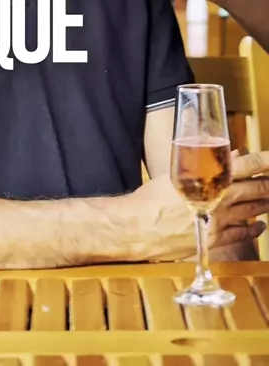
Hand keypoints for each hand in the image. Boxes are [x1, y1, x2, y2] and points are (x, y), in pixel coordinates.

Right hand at [130, 151, 268, 262]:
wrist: (138, 227)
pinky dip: (254, 229)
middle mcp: (220, 199)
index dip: (266, 161)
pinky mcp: (214, 240)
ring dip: (265, 204)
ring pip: (253, 211)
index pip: (249, 165)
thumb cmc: (153, 197)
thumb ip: (207, 163)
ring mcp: (219, 221)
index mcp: (210, 178)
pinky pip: (242, 235)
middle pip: (257, 190)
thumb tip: (232, 156)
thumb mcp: (177, 172)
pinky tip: (260, 226)